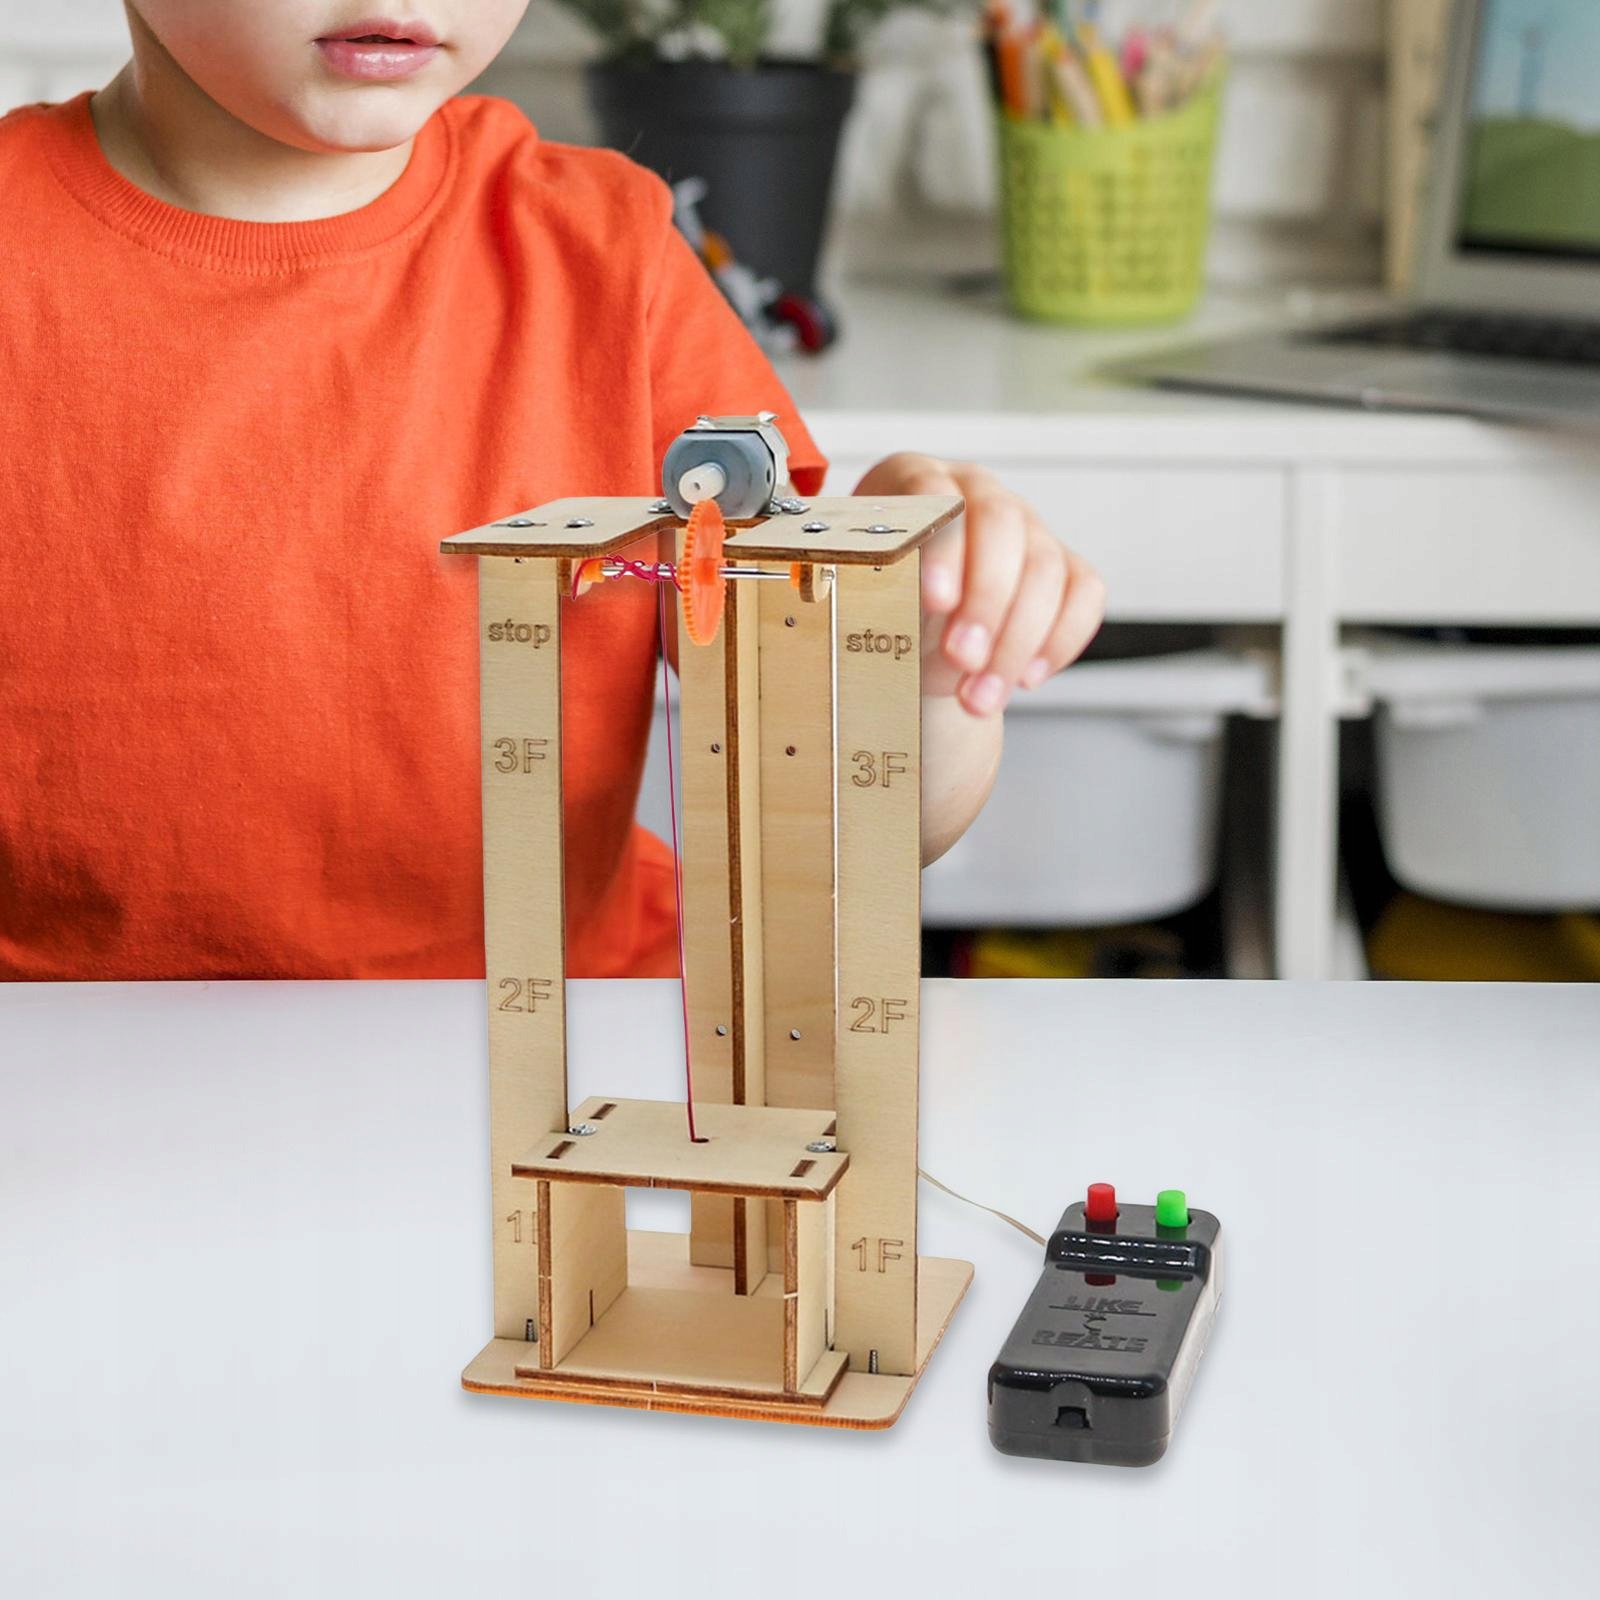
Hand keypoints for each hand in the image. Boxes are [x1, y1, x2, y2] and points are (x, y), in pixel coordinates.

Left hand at [852, 453, 1105, 717]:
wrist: (908, 632)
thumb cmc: (878, 602)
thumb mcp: (859, 598)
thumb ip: (868, 597)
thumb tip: (876, 622)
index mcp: (917, 480)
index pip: (936, 495)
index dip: (941, 549)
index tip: (935, 602)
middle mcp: (978, 493)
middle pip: (1002, 525)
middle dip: (986, 599)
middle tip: (963, 657)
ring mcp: (1027, 526)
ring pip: (1046, 567)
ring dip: (1016, 640)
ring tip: (980, 696)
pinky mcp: (1064, 565)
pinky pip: (1084, 594)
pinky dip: (1060, 640)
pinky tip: (1025, 679)